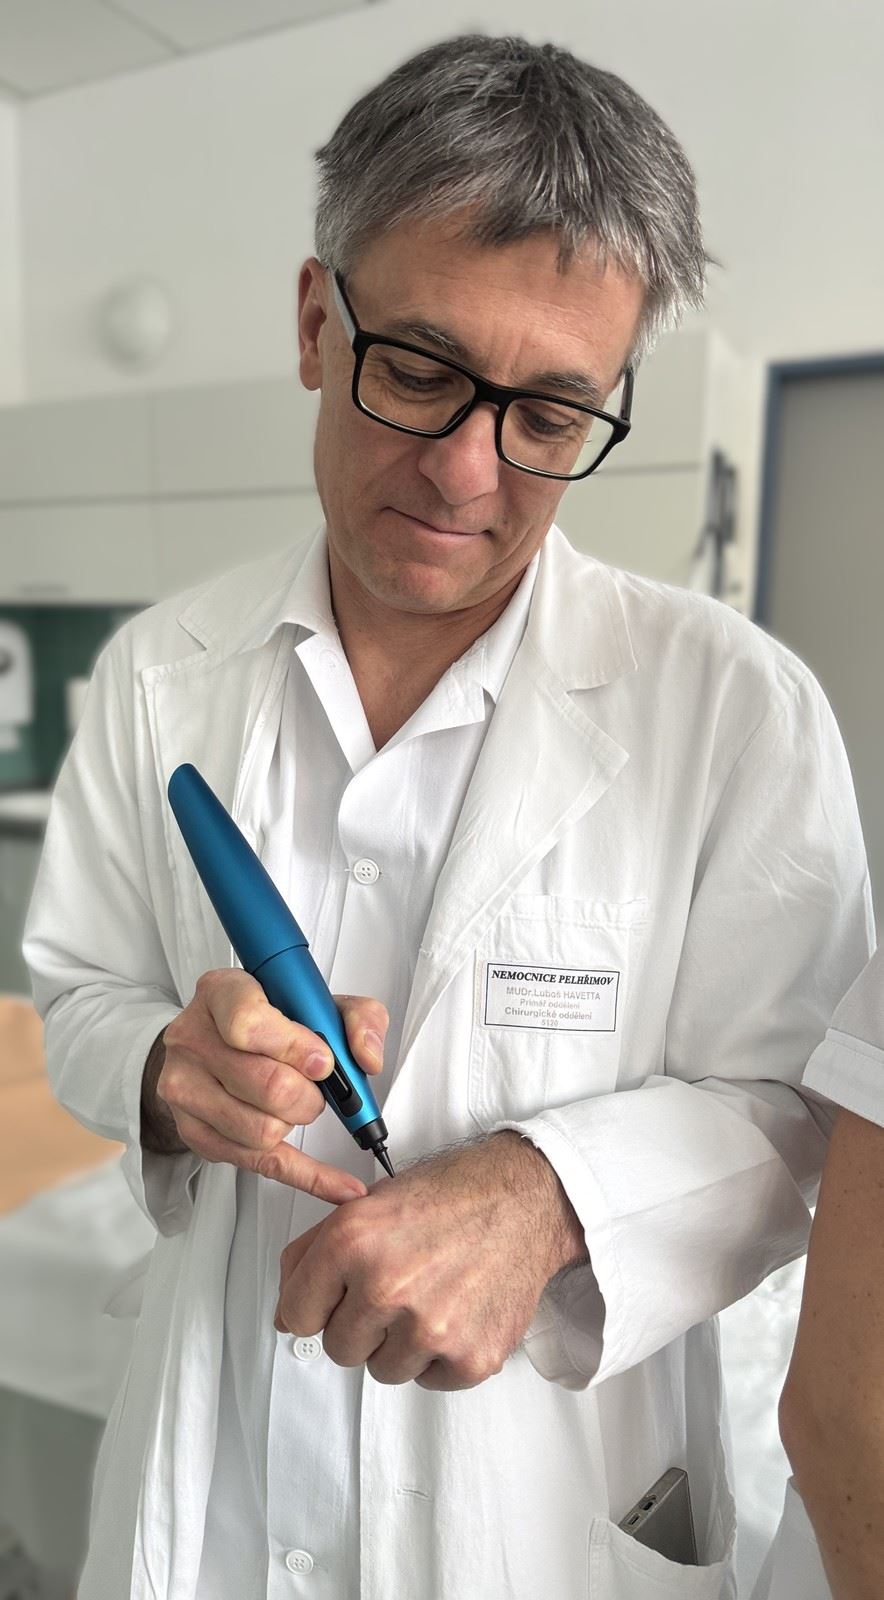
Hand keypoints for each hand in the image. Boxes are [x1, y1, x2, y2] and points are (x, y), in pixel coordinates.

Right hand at [151, 968, 386, 1203]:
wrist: (211, 1041)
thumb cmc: (266, 1017)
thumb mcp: (315, 999)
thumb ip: (357, 1016)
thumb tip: (366, 1057)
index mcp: (220, 994)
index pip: (248, 1024)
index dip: (295, 1046)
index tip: (322, 1059)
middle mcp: (194, 1040)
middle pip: (265, 1086)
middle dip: (309, 1094)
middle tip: (318, 1086)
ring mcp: (187, 1090)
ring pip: (261, 1130)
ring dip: (297, 1123)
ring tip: (300, 1103)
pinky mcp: (197, 1133)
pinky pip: (261, 1165)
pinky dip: (310, 1177)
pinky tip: (341, 1185)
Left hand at [274, 1132, 587, 1388]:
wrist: (524, 1200)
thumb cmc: (449, 1197)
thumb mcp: (366, 1206)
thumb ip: (311, 1256)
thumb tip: (285, 1315)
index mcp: (351, 1243)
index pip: (296, 1316)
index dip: (319, 1304)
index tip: (341, 1294)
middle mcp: (387, 1287)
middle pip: (340, 1349)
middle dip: (362, 1323)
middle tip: (399, 1286)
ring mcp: (430, 1328)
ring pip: (383, 1370)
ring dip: (401, 1343)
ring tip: (431, 1295)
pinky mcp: (469, 1357)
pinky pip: (430, 1381)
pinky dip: (441, 1355)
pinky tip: (458, 1310)